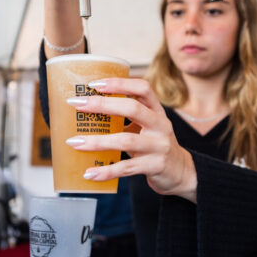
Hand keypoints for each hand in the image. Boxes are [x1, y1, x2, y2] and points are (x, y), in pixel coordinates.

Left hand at [65, 78, 197, 201]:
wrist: (181, 172)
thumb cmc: (154, 145)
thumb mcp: (147, 126)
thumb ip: (125, 117)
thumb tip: (86, 109)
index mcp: (157, 110)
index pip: (142, 88)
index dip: (119, 83)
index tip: (95, 83)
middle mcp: (160, 125)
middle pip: (132, 108)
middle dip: (102, 104)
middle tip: (77, 104)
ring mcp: (159, 146)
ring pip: (126, 140)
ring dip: (97, 141)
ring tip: (75, 142)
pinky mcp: (155, 166)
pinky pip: (126, 168)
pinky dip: (106, 171)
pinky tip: (89, 173)